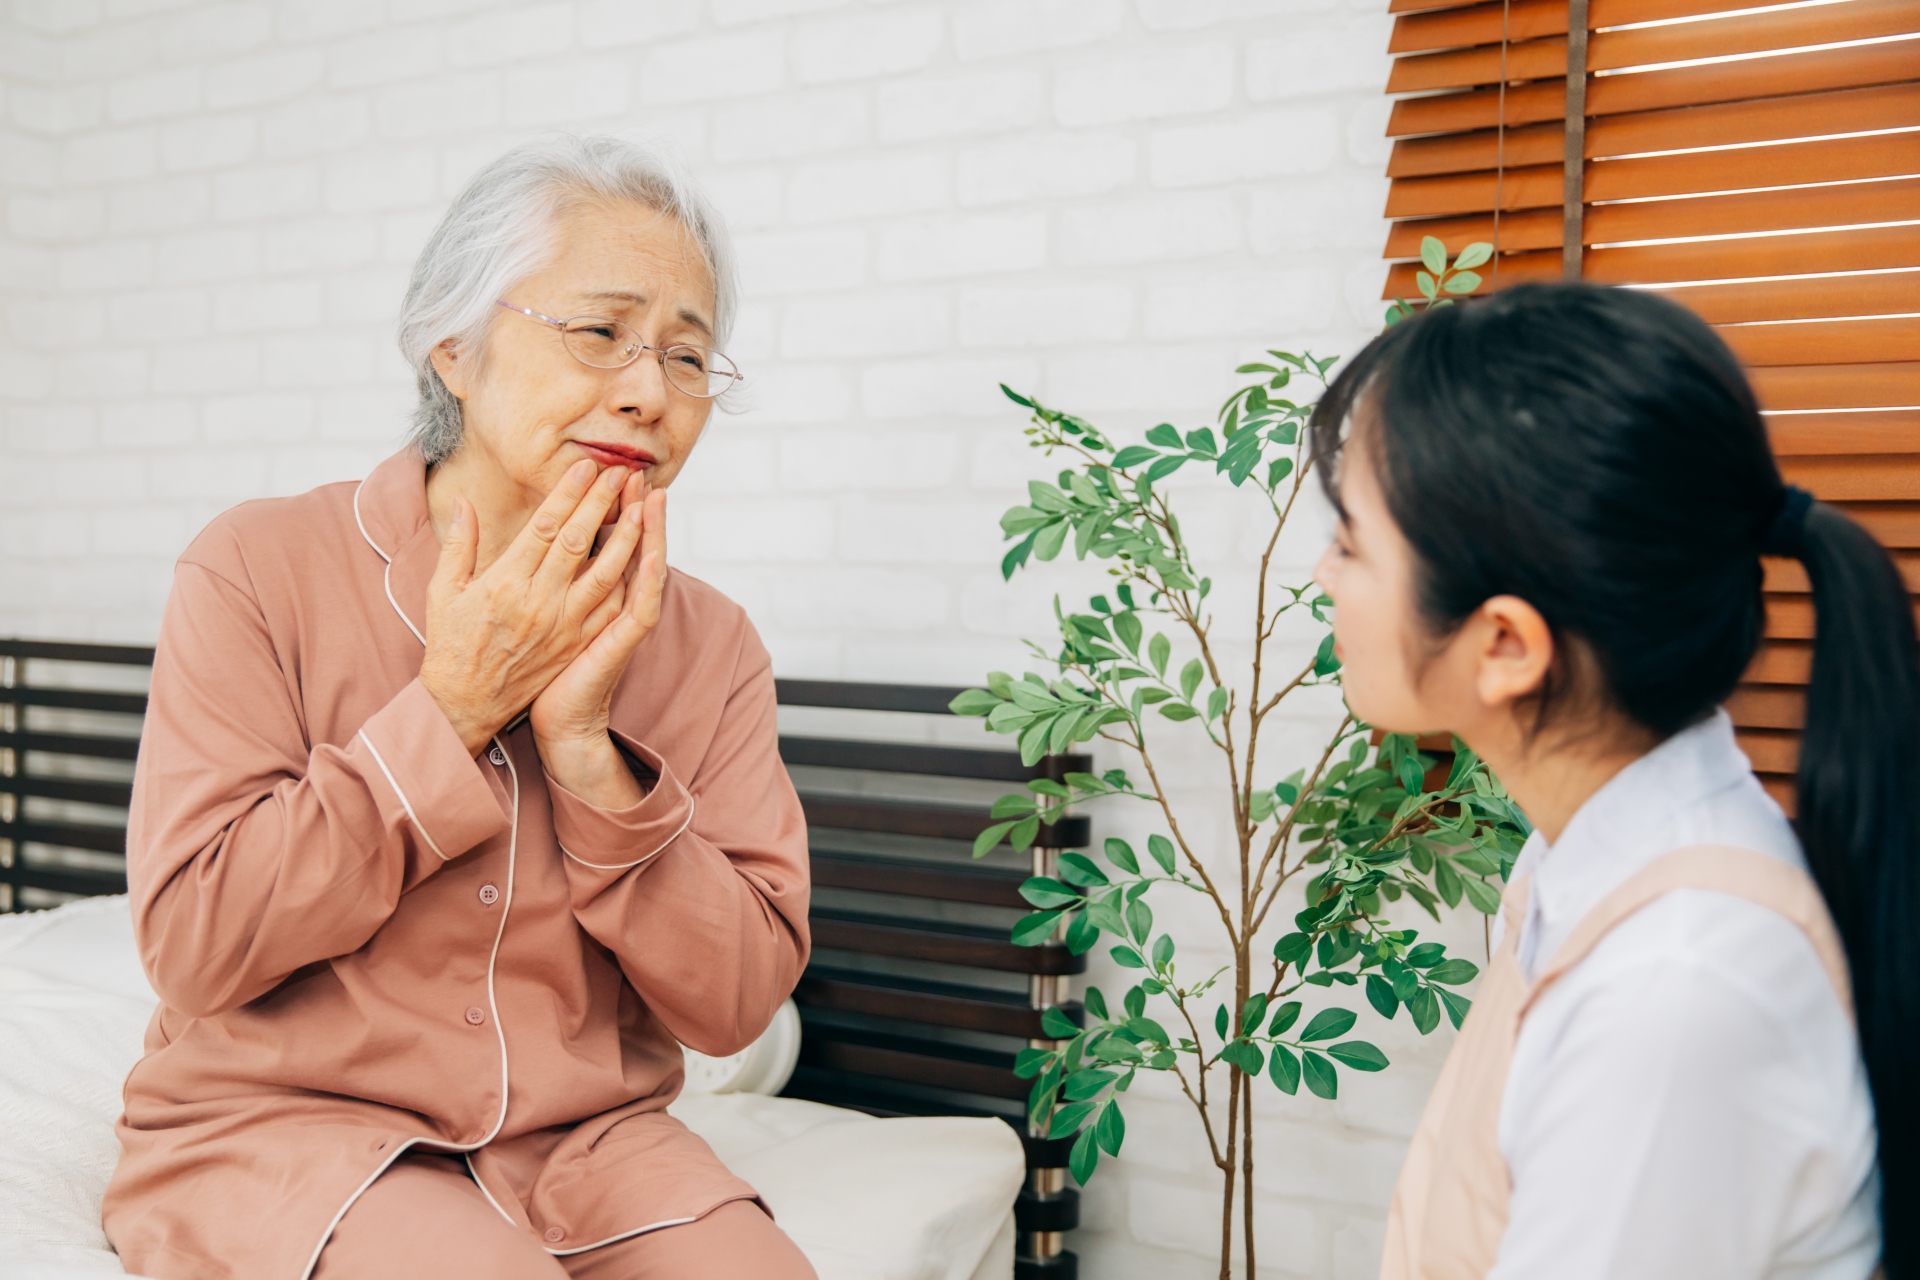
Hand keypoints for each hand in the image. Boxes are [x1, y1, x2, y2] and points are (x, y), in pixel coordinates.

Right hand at [419, 460, 643, 755]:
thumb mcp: (443, 592)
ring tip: (643, 506)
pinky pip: (611, 608)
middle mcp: (538, 603)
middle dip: (603, 503)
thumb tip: (465, 501)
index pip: (544, 527)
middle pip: (579, 542)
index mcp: (504, 584)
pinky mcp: (577, 644)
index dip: (568, 494)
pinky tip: (643, 556)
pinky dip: (630, 581)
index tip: (586, 467)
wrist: (467, 705)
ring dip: (627, 537)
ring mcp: (563, 626)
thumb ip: (459, 545)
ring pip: (605, 573)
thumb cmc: (451, 646)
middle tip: (621, 473)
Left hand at [530, 478, 668, 809]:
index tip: (601, 472)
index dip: (602, 506)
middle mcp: (607, 603)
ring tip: (652, 497)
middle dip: (630, 507)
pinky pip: (642, 608)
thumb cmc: (535, 673)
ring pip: (641, 569)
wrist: (555, 722)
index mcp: (584, 593)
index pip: (599, 540)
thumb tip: (515, 537)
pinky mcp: (620, 644)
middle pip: (625, 545)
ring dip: (648, 533)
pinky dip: (651, 580)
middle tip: (634, 470)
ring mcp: (618, 623)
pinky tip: (654, 554)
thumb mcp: (528, 614)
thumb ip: (526, 574)